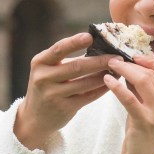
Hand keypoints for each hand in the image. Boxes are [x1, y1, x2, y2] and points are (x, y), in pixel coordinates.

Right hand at [14, 33, 113, 150]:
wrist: (35, 117)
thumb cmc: (47, 85)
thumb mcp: (48, 69)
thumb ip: (68, 58)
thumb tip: (99, 46)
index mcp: (40, 62)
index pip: (59, 49)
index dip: (74, 42)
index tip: (90, 36)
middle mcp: (43, 77)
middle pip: (77, 67)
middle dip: (100, 61)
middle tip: (117, 56)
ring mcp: (53, 94)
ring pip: (85, 83)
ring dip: (104, 76)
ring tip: (118, 69)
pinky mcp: (64, 108)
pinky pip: (88, 96)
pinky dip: (102, 89)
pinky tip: (112, 83)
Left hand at [104, 55, 153, 153]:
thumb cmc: (149, 139)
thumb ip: (146, 93)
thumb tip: (130, 70)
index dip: (152, 60)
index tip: (136, 57)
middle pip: (153, 74)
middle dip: (132, 64)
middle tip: (116, 60)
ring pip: (143, 81)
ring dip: (124, 70)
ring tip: (111, 66)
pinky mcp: (144, 122)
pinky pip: (128, 98)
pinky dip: (116, 86)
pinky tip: (107, 80)